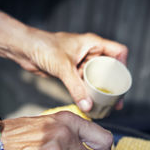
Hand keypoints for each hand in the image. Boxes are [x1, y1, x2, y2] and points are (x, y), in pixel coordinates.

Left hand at [13, 30, 127, 111]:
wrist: (26, 49)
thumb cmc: (44, 47)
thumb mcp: (63, 68)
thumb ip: (76, 88)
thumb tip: (88, 106)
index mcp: (93, 44)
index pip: (118, 52)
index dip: (123, 66)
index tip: (121, 83)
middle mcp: (90, 53)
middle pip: (109, 69)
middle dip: (114, 85)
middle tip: (117, 102)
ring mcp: (81, 63)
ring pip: (97, 78)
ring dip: (101, 91)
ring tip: (106, 106)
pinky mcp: (73, 72)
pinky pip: (86, 83)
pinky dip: (89, 93)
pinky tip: (91, 103)